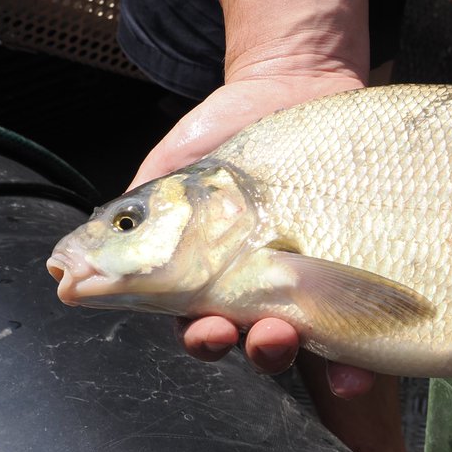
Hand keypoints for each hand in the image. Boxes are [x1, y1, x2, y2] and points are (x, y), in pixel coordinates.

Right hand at [133, 59, 376, 397]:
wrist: (294, 84)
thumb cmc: (226, 129)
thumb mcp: (175, 164)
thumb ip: (140, 209)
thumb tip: (92, 250)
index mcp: (211, 276)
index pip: (199, 324)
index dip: (203, 338)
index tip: (207, 329)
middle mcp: (260, 289)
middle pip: (255, 342)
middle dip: (257, 349)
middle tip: (263, 334)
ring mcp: (309, 281)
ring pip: (304, 338)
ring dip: (298, 349)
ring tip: (296, 334)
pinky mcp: (355, 268)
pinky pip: (359, 323)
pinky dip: (358, 358)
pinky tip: (358, 367)